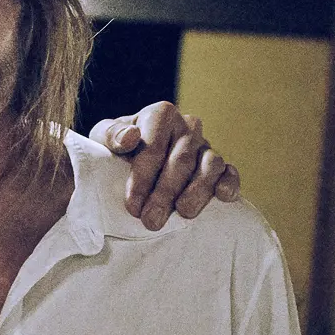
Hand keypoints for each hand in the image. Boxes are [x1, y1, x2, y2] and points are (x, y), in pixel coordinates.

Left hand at [91, 103, 240, 229]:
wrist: (134, 157)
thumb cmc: (119, 148)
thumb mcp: (104, 138)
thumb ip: (111, 136)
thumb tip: (130, 137)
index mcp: (161, 114)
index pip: (154, 147)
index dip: (142, 178)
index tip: (132, 206)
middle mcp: (188, 126)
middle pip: (181, 160)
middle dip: (165, 193)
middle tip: (151, 221)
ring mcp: (206, 145)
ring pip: (209, 166)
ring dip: (197, 191)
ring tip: (184, 213)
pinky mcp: (220, 165)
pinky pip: (229, 172)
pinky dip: (229, 183)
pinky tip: (222, 197)